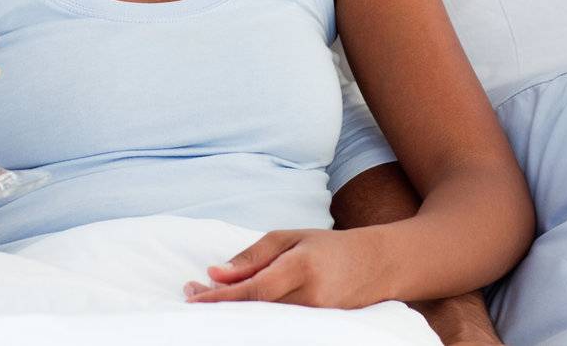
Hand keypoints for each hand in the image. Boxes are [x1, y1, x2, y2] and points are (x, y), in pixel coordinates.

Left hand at [183, 226, 396, 307]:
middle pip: (255, 310)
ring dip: (232, 310)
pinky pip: (278, 324)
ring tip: (206, 298)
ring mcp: (317, 317)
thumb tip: (215, 273)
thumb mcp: (289, 238)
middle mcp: (311, 297)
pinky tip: (236, 309)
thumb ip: (252, 256)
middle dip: (219, 304)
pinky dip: (253, 317)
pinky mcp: (319, 329)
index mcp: (302, 267)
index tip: (193, 295)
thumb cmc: (327, 246)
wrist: (376, 265)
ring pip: (264, 320)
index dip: (222, 297)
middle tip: (191, 294)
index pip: (254, 290)